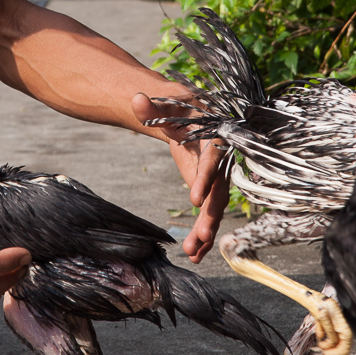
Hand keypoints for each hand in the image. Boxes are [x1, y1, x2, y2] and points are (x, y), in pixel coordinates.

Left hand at [132, 92, 228, 263]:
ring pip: (214, 209)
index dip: (204, 179)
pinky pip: (208, 215)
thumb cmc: (179, 111)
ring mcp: (216, 180)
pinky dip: (203, 235)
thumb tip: (136, 99)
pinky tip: (194, 255)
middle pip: (218, 192)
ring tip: (192, 253)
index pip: (211, 161)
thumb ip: (152, 107)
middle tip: (200, 236)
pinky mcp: (209, 191)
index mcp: (214, 141)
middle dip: (210, 215)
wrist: (191, 118)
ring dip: (206, 232)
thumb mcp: (165, 108)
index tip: (194, 198)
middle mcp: (220, 163)